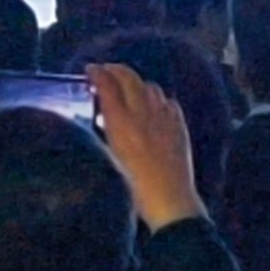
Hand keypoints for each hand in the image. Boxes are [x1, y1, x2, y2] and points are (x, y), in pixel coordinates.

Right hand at [89, 64, 206, 231]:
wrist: (169, 201)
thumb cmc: (133, 187)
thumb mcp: (110, 157)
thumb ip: (106, 129)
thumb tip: (103, 112)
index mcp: (121, 123)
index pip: (107, 84)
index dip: (97, 73)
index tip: (90, 70)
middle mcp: (142, 114)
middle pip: (128, 77)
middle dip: (115, 70)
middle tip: (105, 72)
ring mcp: (164, 117)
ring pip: (149, 86)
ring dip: (135, 83)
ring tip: (128, 90)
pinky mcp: (179, 124)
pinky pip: (167, 100)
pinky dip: (157, 98)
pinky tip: (152, 108)